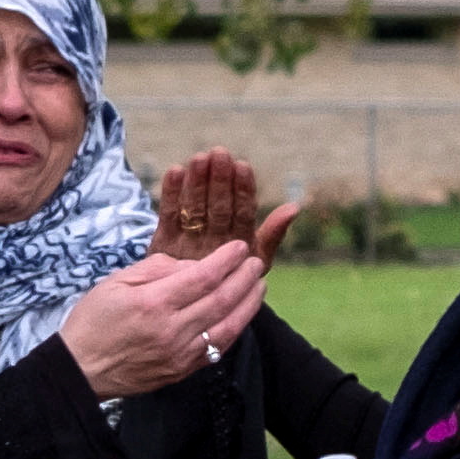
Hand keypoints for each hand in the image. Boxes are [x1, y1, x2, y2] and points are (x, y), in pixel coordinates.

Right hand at [59, 240, 266, 399]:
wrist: (81, 370)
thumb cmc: (94, 321)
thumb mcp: (117, 282)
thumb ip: (157, 269)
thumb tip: (194, 265)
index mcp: (153, 303)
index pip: (204, 277)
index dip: (227, 259)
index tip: (240, 247)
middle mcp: (171, 330)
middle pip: (222, 299)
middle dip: (245, 277)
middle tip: (256, 262)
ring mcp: (180, 354)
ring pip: (228, 326)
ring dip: (249, 304)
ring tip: (259, 285)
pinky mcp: (183, 370)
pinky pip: (218, 349)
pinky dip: (236, 329)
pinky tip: (243, 314)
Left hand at [147, 147, 298, 270]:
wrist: (191, 304)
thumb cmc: (232, 272)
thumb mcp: (257, 258)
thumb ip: (273, 233)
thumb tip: (295, 207)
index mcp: (239, 248)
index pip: (242, 216)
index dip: (243, 191)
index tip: (243, 165)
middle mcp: (213, 248)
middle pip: (217, 211)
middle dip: (219, 181)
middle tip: (219, 153)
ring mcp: (187, 246)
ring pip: (193, 211)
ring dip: (197, 183)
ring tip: (199, 157)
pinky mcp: (164, 245)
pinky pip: (168, 217)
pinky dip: (171, 195)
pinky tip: (174, 171)